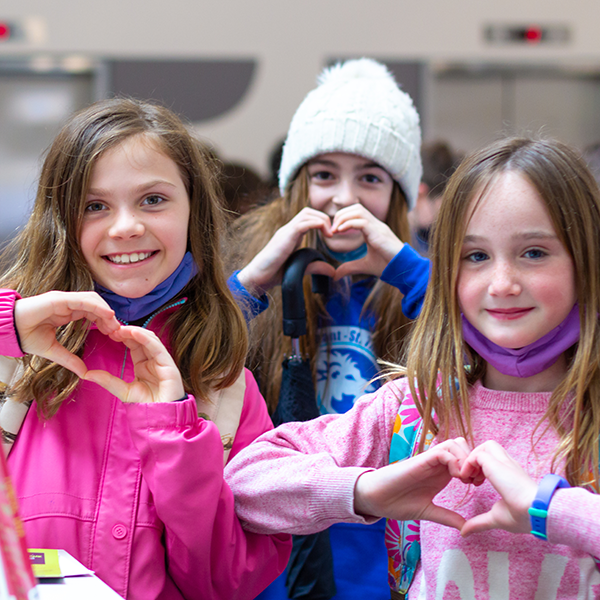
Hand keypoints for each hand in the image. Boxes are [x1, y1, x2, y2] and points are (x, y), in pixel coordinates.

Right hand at [14, 291, 119, 377]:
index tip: (115, 334)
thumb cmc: (26, 336)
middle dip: (109, 317)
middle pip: (96, 305)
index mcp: (68, 312)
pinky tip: (107, 314)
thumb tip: (84, 372)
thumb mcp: (53, 350)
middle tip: (118, 331)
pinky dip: (97, 306)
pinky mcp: (58, 299)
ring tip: (115, 324)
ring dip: (105, 311)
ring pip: (92, 300)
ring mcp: (64, 300)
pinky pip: (82, 300)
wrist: (8, 330)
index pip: (93, 313)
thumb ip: (69, 359)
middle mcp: (68, 304)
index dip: (105, 321)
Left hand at [84, 326, 184, 402]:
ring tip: (120, 328)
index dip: (123, 336)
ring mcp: (162, 361)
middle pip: (142, 339)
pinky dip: (146, 338)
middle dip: (128, 331)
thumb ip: (108, 381)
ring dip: (135, 331)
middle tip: (112, 326)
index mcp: (144, 364)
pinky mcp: (169, 364)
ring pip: (150, 339)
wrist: (158, 419)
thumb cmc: (144, 406)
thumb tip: (87, 374)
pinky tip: (134, 332)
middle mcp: (154, 360)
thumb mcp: (122, 391)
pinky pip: (157, 347)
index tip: (108, 331)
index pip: (135, 344)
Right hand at [237, 207, 334, 294]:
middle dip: (324, 218)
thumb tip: (332, 271)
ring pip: (306, 213)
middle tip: (333, 233)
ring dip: (322, 220)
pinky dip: (317, 224)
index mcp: (291, 235)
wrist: (258, 277)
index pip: (308, 218)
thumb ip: (315, 266)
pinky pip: (302, 223)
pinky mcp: (285, 237)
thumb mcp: (301, 268)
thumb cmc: (275, 274)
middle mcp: (288, 230)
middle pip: (308, 211)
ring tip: (330, 234)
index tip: (331, 236)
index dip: (322, 222)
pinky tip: (325, 235)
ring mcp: (286, 231)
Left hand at [331, 204, 403, 278]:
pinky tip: (340, 231)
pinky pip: (363, 222)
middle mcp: (376, 225)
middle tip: (332, 229)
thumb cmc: (388, 266)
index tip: (334, 230)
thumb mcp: (364, 266)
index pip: (357, 212)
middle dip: (341, 214)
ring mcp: (379, 227)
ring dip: (343, 218)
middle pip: (357, 207)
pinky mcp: (379, 234)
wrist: (404, 270)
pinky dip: (349, 224)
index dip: (343, 217)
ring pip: (359, 211)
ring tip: (335, 230)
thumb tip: (335, 275)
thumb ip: (349, 268)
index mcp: (374, 229)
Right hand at [354, 438, 477, 530]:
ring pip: (455, 444)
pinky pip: (442, 451)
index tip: (478, 486)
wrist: (376, 499)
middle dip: (473, 460)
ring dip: (465, 458)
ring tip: (465, 479)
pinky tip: (455, 477)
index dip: (475, 468)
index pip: (464, 458)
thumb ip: (446, 516)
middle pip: (462, 445)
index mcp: (440, 473)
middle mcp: (437, 463)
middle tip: (475, 480)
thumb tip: (464, 527)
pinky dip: (454, 460)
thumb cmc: (397, 502)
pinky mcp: (421, 460)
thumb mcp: (427, 511)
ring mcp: (429, 460)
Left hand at [459, 441, 536, 536]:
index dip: (481, 467)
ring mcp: (504, 462)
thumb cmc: (524, 517)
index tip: (475, 484)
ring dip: (473, 459)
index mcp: (510, 475)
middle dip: (476, 458)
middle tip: (470, 479)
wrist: (538, 513)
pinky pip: (478, 454)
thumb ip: (479, 522)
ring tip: (469, 478)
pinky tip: (468, 479)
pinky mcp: (497, 463)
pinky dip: (469, 463)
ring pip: (486, 446)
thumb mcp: (496, 518)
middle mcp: (509, 465)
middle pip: (490, 447)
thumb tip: (464, 533)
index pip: (495, 458)